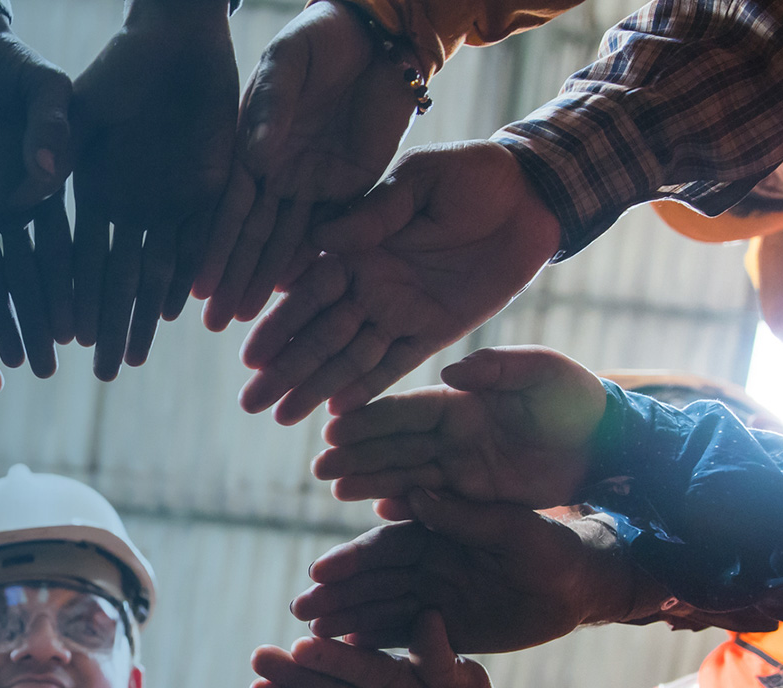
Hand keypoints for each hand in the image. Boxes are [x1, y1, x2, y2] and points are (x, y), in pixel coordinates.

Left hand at [0, 0, 74, 375]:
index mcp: (48, 185)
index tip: (81, 330)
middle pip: (31, 276)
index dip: (72, 291)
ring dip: (4, 316)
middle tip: (52, 367)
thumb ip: (51, 123)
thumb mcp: (41, 84)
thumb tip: (49, 171)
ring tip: (17, 360)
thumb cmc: (7, 60)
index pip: (65, 249)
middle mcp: (14, 206)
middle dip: (41, 322)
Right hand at [70, 0, 237, 378]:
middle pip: (113, 276)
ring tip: (132, 357)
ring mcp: (167, 203)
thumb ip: (57, 144)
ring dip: (142, 314)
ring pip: (152, 269)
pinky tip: (175, 310)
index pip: (74, 256)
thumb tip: (28, 186)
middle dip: (106, 323)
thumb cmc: (121, 65)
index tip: (62, 336)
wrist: (178, 39)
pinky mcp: (207, 192)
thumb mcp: (81, 103)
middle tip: (100, 370)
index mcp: (90, 191)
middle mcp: (126, 207)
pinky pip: (196, 243)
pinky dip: (187, 275)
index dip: (68, 296)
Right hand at [195, 0, 413, 328]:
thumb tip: (254, 156)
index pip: (226, 205)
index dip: (212, 246)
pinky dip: (310, 263)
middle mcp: (274, 172)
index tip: (195, 285)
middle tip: (215, 323)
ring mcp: (311, 184)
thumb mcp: (288, 64)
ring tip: (245, 321)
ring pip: (284, 242)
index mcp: (250, 144)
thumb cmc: (320, 39)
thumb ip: (270, 107)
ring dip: (265, 281)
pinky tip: (294, 297)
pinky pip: (327, 233)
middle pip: (250, 235)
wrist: (377, 35)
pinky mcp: (349, 188)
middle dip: (232, 278)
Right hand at [240, 141, 562, 421]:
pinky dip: (366, 389)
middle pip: (318, 334)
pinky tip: (335, 412)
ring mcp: (400, 310)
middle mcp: (369, 283)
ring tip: (279, 417)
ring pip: (348, 357)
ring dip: (314, 387)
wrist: (531, 195)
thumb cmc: (470, 175)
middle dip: (284, 370)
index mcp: (356, 246)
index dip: (279, 325)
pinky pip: (394, 365)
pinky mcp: (435, 330)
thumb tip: (323, 240)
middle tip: (250, 403)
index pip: (307, 292)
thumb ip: (375, 212)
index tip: (251, 357)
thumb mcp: (420, 180)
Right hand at [292, 494, 650, 652]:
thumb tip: (412, 492)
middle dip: (336, 595)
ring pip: (380, 609)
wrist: (582, 587)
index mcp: (436, 529)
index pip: (384, 544)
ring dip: (346, 621)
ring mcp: (432, 597)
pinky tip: (347, 653)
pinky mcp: (444, 629)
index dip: (352, 559)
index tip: (320, 571)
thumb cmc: (551, 547)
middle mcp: (426, 563)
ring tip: (313, 636)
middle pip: (372, 580)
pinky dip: (375, 644)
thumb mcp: (509, 529)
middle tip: (301, 611)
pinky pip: (404, 637)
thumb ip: (460, 517)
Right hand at [314, 345, 606, 505]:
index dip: (370, 419)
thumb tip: (448, 373)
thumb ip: (497, 366)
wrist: (609, 443)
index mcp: (462, 401)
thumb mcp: (542, 370)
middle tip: (319, 467)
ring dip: (370, 481)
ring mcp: (463, 467)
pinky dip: (407, 506)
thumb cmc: (576, 397)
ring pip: (406, 475)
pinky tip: (379, 511)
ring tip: (335, 489)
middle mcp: (454, 434)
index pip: (405, 411)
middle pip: (394, 446)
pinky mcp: (478, 496)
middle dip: (356, 454)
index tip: (334, 427)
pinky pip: (435, 502)